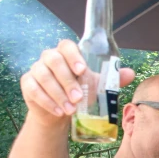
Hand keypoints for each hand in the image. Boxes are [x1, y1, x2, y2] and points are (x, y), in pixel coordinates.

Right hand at [20, 39, 135, 125]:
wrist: (60, 112)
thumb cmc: (80, 94)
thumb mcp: (96, 86)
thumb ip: (111, 79)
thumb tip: (130, 73)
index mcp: (66, 53)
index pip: (66, 46)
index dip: (73, 56)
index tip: (82, 70)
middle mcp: (49, 58)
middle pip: (54, 60)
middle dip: (67, 80)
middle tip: (79, 98)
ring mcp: (36, 69)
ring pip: (43, 76)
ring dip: (58, 94)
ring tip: (71, 109)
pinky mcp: (28, 84)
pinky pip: (33, 89)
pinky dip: (47, 101)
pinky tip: (58, 111)